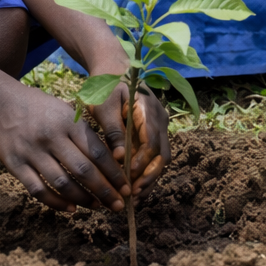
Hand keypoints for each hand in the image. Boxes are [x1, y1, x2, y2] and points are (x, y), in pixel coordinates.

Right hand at [0, 84, 129, 212]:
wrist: (4, 104)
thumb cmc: (44, 110)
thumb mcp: (68, 113)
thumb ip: (86, 135)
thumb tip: (114, 161)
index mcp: (69, 123)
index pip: (97, 152)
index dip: (114, 173)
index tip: (126, 188)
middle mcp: (52, 138)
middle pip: (83, 170)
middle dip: (104, 191)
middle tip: (118, 205)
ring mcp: (32, 152)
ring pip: (62, 183)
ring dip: (83, 199)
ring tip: (97, 207)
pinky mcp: (15, 165)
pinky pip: (38, 190)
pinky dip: (56, 203)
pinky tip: (71, 210)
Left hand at [90, 80, 170, 198]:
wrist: (114, 67)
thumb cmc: (106, 85)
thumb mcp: (103, 105)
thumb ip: (113, 130)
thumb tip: (120, 158)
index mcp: (148, 110)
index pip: (151, 142)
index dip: (142, 163)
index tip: (128, 178)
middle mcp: (160, 119)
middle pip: (162, 154)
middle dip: (149, 177)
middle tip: (133, 195)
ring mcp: (159, 125)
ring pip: (162, 157)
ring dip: (150, 178)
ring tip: (135, 197)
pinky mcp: (154, 131)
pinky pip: (155, 154)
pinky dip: (148, 171)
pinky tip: (135, 186)